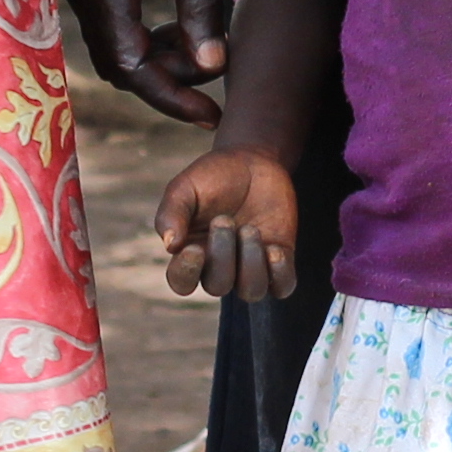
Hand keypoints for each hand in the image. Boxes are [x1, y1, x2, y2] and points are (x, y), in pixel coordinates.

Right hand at [58, 0, 235, 120]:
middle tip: (214, 90)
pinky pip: (114, 23)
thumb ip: (202, 2)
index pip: (132, 68)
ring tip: (206, 60)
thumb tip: (211, 65)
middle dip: (167, 83)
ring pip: (116, 47)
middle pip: (120, 65)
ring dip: (158, 61)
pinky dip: (145, 37)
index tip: (212, 112)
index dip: (172, 97)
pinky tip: (182, 32)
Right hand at [158, 143, 302, 299]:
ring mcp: (251, 265)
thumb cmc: (213, 176)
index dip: (187, 273)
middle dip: (222, 255)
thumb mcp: (185, 187)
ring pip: (251, 291)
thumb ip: (171, 213)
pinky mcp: (279, 257)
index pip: (182, 283)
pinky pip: (282, 286)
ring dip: (251, 264)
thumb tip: (169, 245)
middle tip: (224, 219)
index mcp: (191, 253)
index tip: (194, 248)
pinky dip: (280, 273)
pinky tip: (275, 248)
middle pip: (218, 286)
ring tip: (250, 230)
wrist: (253, 160)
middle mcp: (220, 266)